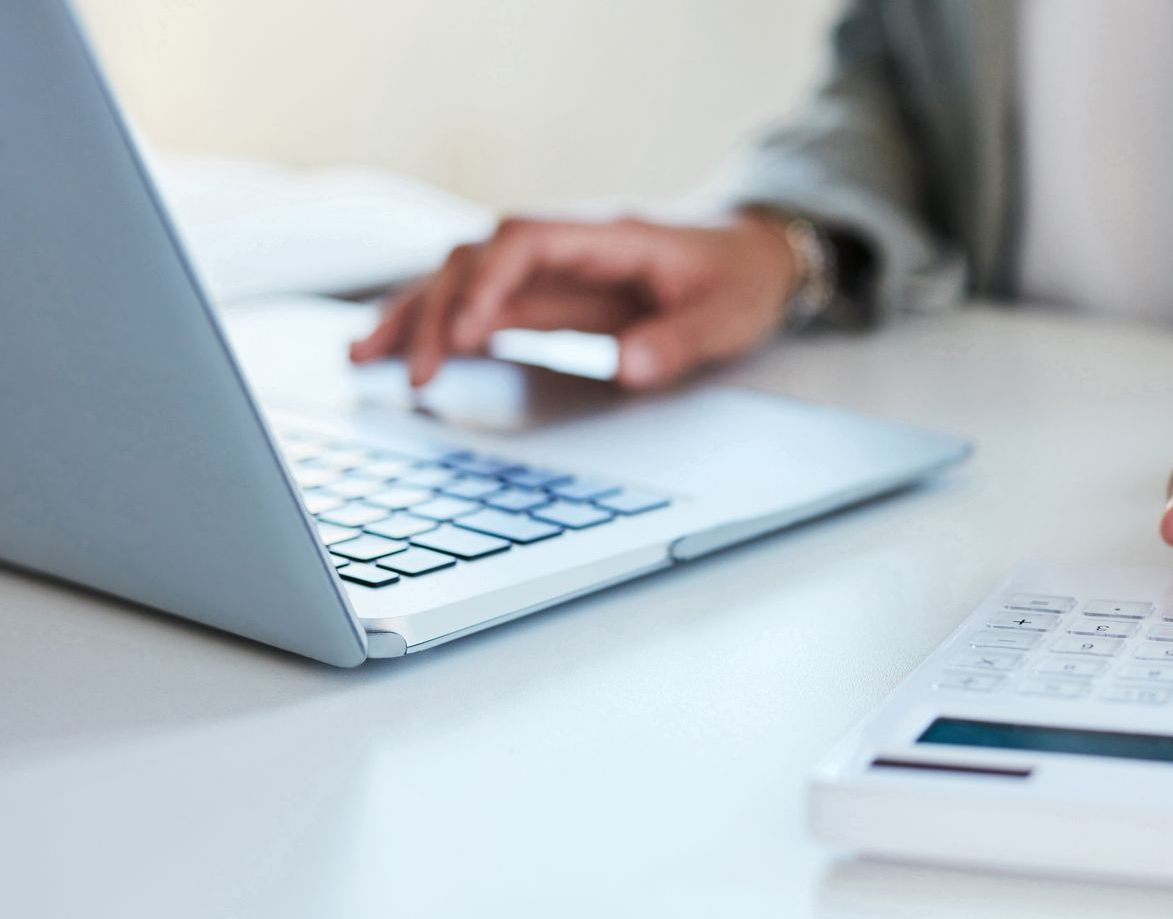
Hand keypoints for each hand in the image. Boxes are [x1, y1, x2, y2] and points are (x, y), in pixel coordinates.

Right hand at [350, 212, 798, 388]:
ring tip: (363, 357)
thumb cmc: (740, 279)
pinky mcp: (545, 296)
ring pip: (463, 278)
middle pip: (478, 258)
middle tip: (416, 373)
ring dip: (415, 313)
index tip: (469, 331)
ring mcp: (551, 269)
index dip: (489, 280)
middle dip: (438, 310)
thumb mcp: (727, 317)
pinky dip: (436, 327)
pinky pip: (478, 305)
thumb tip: (628, 366)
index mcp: (609, 236)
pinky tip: (395, 353)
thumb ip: (678, 341)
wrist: (754, 256)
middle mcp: (567, 245)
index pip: (526, 241)